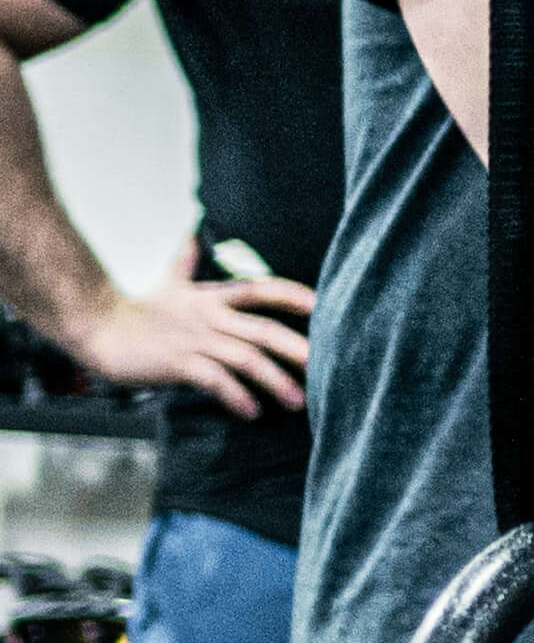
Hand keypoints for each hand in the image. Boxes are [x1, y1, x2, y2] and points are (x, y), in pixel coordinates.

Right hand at [61, 272, 311, 419]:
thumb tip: (192, 230)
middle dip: (300, 349)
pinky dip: (236, 396)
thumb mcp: (169, 283)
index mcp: (211, 298)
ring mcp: (194, 340)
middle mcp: (209, 317)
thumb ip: (186, 261)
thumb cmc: (136, 310)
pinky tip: (253, 412)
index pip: (261, 289)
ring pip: (246, 359)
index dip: (293, 295)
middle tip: (329, 367)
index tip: (323, 307)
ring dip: (276, 381)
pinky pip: (216, 380)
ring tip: (300, 402)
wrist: (95, 327)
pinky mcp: (178, 363)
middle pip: (265, 330)